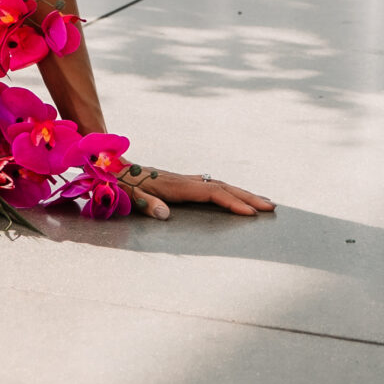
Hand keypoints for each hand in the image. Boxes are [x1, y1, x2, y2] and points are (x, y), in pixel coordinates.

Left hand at [118, 162, 274, 219]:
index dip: (231, 203)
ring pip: (220, 185)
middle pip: (223, 187)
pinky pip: (212, 186)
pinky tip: (239, 197)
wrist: (112, 167)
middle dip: (248, 197)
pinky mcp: (182, 182)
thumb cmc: (121, 184)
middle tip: (271, 207)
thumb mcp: (130, 196)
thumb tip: (164, 216)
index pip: (211, 193)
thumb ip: (147, 205)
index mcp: (176, 186)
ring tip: (265, 203)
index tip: (250, 213)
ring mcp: (185, 180)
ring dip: (243, 193)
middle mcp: (184, 181)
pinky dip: (230, 192)